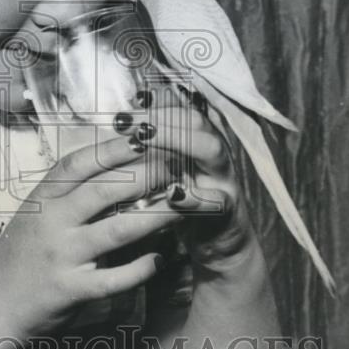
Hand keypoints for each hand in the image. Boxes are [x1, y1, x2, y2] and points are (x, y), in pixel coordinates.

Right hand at [0, 133, 187, 340]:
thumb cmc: (21, 255)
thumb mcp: (38, 215)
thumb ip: (71, 195)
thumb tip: (120, 170)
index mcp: (42, 198)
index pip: (79, 163)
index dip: (114, 147)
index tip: (145, 134)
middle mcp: (50, 222)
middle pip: (104, 190)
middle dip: (146, 175)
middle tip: (177, 167)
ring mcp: (60, 256)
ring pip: (117, 229)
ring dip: (156, 217)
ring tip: (183, 207)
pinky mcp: (70, 290)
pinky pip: (114, 278)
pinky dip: (141, 267)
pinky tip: (161, 258)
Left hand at [135, 86, 255, 271]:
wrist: (220, 245)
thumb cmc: (184, 203)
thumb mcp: (167, 171)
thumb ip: (150, 150)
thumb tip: (119, 123)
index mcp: (199, 141)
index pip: (180, 109)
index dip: (155, 103)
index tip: (127, 106)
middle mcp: (213, 153)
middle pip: (194, 122)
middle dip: (159, 116)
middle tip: (127, 121)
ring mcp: (224, 180)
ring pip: (210, 150)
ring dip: (177, 141)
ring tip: (143, 139)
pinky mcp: (228, 212)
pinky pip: (218, 201)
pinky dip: (196, 197)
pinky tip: (174, 194)